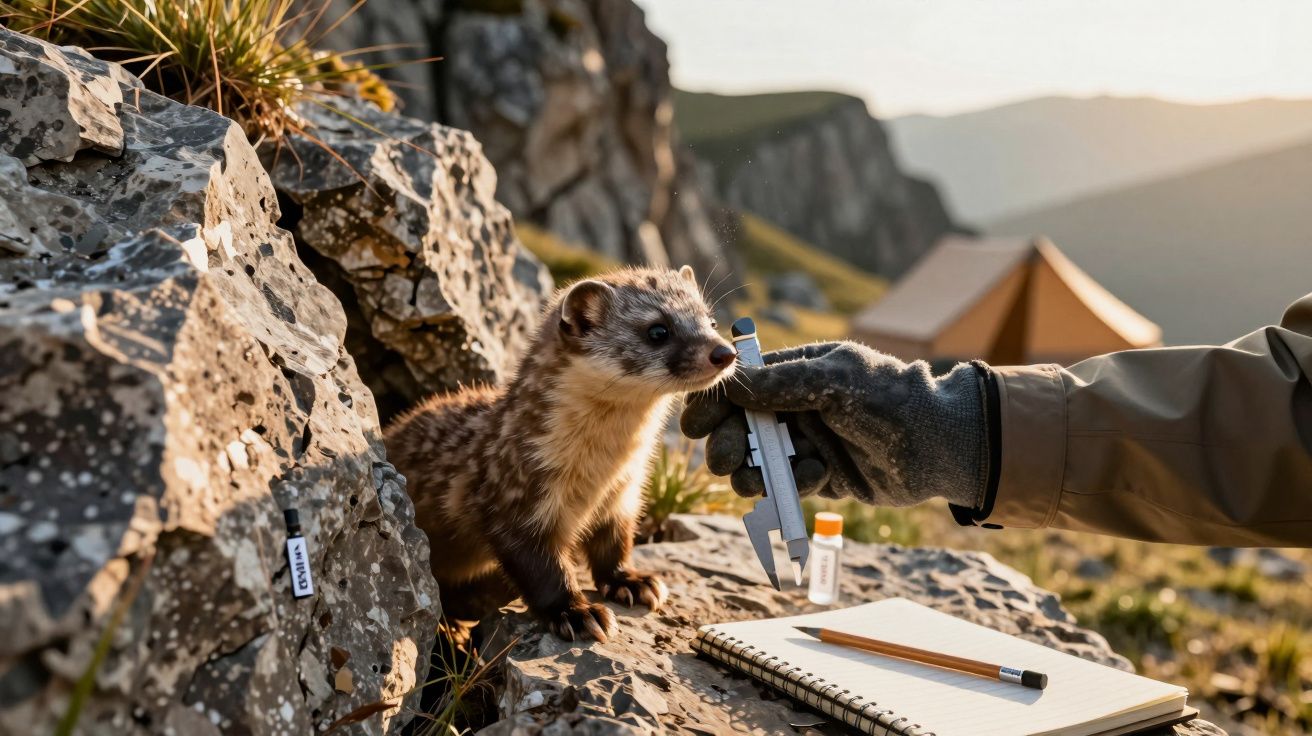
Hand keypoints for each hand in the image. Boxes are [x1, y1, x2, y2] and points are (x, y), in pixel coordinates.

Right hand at [680, 342, 986, 508]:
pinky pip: (789, 485)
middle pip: (739, 429)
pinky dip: (795, 484)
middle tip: (723, 461)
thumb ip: (782, 383)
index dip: (713, 406)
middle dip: (725, 445)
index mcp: (796, 373)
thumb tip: (732, 383)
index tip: (696, 427)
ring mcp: (807, 443)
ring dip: (751, 472)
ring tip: (759, 480)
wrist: (942, 445)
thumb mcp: (835, 379)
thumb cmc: (892, 398)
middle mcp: (795, 408)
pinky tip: (820, 475)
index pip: (740, 388)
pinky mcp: (821, 476)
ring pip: (757, 463)